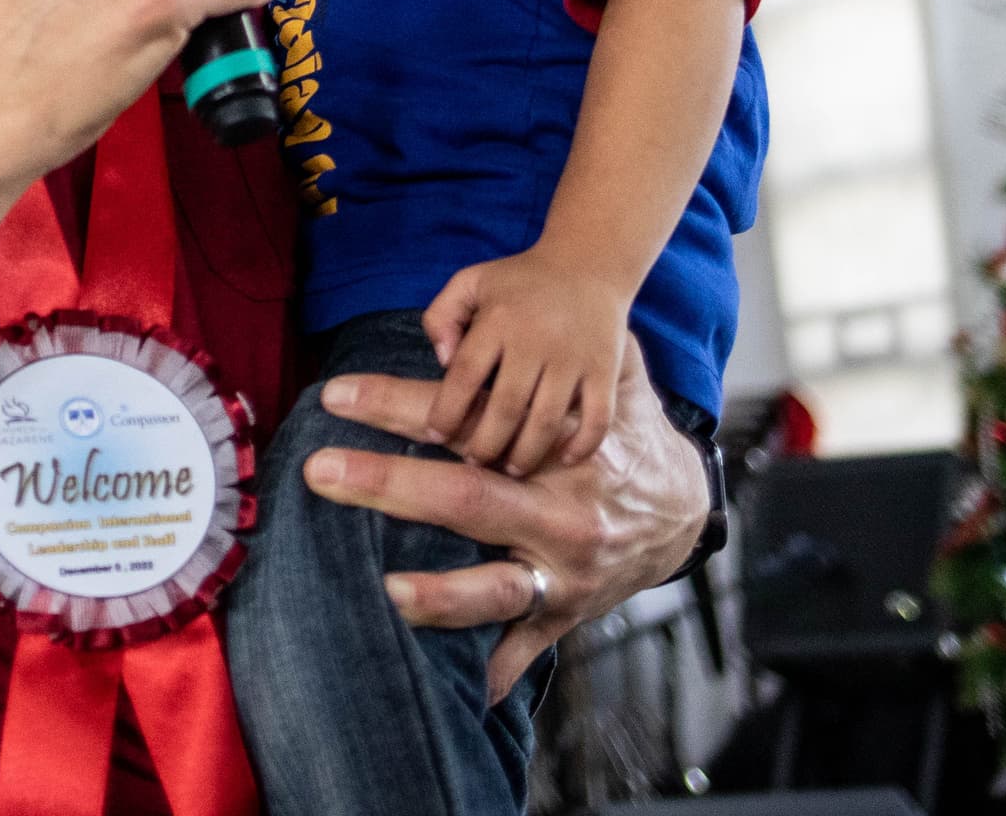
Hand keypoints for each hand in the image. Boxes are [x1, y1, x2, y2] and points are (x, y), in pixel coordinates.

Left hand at [301, 336, 702, 701]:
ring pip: (496, 589)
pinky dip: (493, 671)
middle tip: (320, 470)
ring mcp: (563, 572)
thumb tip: (499, 313)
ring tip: (386, 590)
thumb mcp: (612, 377)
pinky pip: (525, 647)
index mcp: (557, 448)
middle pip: (465, 499)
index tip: (335, 395)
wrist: (685, 510)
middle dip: (388, 485)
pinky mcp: (566, 613)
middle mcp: (558, 512)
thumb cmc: (626, 432)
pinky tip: (456, 693)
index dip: (395, 404)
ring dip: (440, 595)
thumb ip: (561, 345)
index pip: (463, 420)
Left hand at [422, 248, 631, 472]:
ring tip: (511, 468)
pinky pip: (597, 417)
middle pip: (506, 407)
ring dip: (527, 453)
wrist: (589, 263)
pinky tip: (564, 458)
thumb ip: (442, 316)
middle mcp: (536, 340)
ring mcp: (574, 358)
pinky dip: (582, 444)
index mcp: (499, 320)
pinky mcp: (605, 369)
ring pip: (548, 420)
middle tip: (476, 461)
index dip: (447, 411)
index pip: (465, 375)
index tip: (437, 435)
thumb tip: (442, 361)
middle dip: (486, 444)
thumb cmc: (521, 280)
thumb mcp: (471, 282)